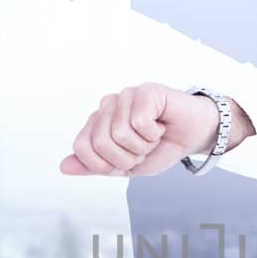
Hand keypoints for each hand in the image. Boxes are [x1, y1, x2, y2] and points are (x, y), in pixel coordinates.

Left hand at [60, 83, 248, 176]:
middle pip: (100, 143)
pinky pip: (139, 122)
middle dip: (127, 157)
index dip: (105, 165)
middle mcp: (107, 106)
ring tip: (153, 137)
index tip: (127, 161)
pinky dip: (154, 133)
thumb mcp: (126, 167)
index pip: (82, 148)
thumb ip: (95, 166)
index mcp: (98, 123)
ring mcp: (125, 96)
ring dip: (143, 145)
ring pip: (120, 133)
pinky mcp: (145, 90)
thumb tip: (63, 166)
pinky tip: (162, 125)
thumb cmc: (161, 148)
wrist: (193, 137)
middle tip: (143, 149)